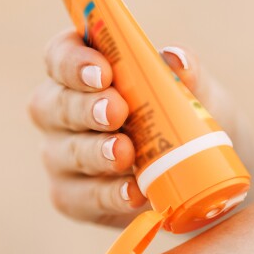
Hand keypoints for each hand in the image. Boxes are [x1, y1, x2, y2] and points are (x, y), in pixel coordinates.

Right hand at [30, 29, 242, 226]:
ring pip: (66, 152)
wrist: (200, 171)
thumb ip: (187, 72)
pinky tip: (132, 192)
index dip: (74, 62)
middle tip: (117, 111)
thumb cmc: (183, 115)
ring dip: (96, 153)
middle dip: (85, 107)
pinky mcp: (73, 197)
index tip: (103, 71)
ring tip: (125, 153)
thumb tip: (176, 59)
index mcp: (81, 71)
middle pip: (53, 104)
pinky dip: (108, 195)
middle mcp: (59, 111)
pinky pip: (82, 197)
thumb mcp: (194, 91)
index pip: (60, 56)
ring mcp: (61, 156)